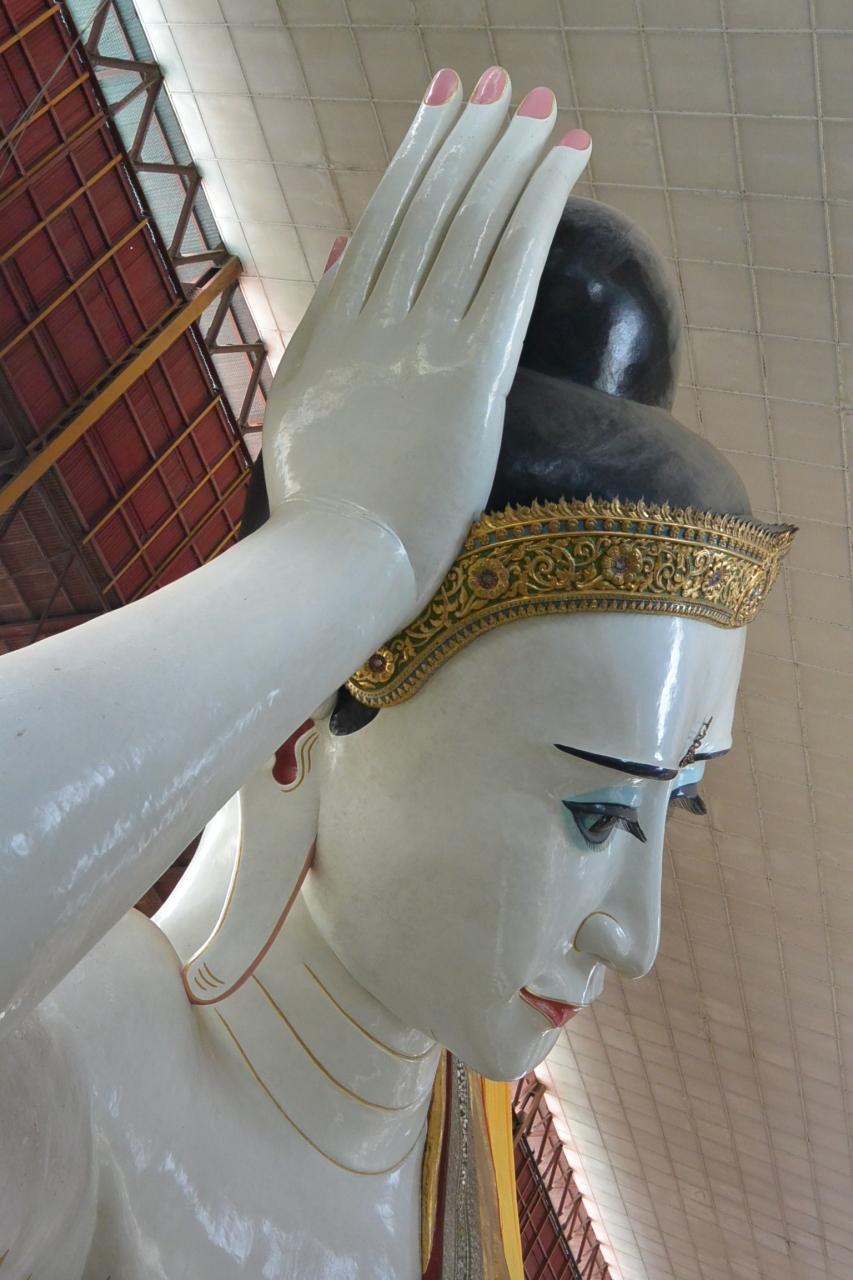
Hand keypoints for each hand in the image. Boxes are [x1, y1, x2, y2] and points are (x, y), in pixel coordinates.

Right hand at [262, 66, 590, 608]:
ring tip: (542, 103)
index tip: (445, 102)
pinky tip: (566, 159)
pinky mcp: (470, 374)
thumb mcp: (300, 407)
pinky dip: (539, 204)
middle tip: (503, 79)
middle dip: (469, 134)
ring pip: (472, 223)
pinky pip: (510, 267)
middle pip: (430, 207)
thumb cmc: (318, 510)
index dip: (419, 154)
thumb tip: (345, 249)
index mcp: (334, 328)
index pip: (384, 221)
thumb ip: (325, 324)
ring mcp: (421, 341)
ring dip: (511, 155)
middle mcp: (376, 319)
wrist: (332, 563)